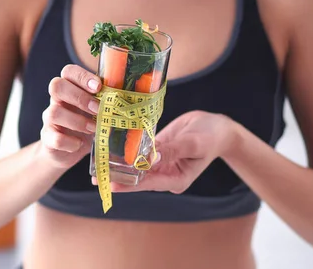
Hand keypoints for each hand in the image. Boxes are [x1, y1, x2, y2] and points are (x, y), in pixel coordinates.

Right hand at [38, 65, 100, 169]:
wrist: (67, 152)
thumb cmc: (87, 126)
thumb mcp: (98, 111)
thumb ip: (108, 101)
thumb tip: (134, 94)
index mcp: (70, 88)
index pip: (68, 72)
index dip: (82, 76)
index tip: (98, 87)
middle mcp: (56, 100)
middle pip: (56, 86)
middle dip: (79, 97)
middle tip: (97, 109)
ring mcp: (49, 120)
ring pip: (54, 112)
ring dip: (78, 121)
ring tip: (93, 129)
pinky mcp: (48, 139)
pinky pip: (55, 138)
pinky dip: (70, 142)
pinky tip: (79, 144)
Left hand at [109, 110, 244, 193]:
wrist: (217, 126)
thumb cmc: (210, 136)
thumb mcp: (193, 143)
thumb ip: (172, 150)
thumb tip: (150, 157)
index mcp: (176, 179)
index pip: (147, 183)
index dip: (128, 184)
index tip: (109, 185)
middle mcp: (166, 174)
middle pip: (138, 178)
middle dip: (117, 178)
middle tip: (94, 179)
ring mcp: (160, 163)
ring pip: (135, 166)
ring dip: (118, 166)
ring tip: (97, 167)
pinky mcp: (156, 150)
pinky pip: (139, 152)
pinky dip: (126, 151)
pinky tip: (110, 149)